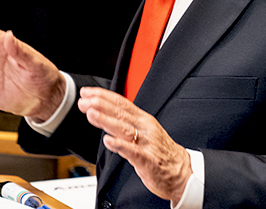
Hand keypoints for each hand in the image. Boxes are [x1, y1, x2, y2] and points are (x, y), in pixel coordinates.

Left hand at [77, 87, 191, 203]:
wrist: (181, 172)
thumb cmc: (159, 152)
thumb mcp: (143, 130)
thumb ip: (124, 122)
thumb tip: (102, 111)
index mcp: (142, 119)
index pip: (121, 103)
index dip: (103, 96)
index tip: (87, 92)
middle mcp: (144, 128)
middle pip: (120, 113)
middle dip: (100, 105)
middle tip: (85, 100)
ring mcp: (146, 143)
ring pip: (124, 129)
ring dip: (106, 120)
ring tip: (92, 114)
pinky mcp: (148, 160)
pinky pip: (132, 152)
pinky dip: (120, 145)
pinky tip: (109, 141)